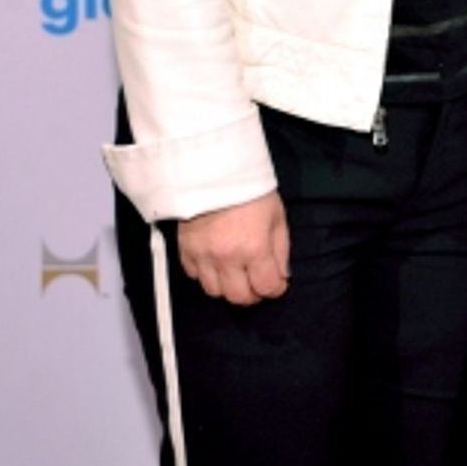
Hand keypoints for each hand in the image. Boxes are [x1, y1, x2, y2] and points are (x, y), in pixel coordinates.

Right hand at [177, 190, 289, 305]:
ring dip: (227, 286)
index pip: (266, 287)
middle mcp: (226, 258)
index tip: (277, 283)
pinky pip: (194, 275)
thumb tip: (281, 275)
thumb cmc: (250, 188)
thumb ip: (281, 249)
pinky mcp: (184, 249)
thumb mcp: (277, 215)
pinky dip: (205, 274)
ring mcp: (202, 256)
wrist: (213, 168)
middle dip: (252, 294)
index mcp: (254, 248)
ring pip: (214, 292)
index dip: (276, 289)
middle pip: (238, 297)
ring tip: (235, 272)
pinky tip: (214, 261)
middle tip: (256, 282)